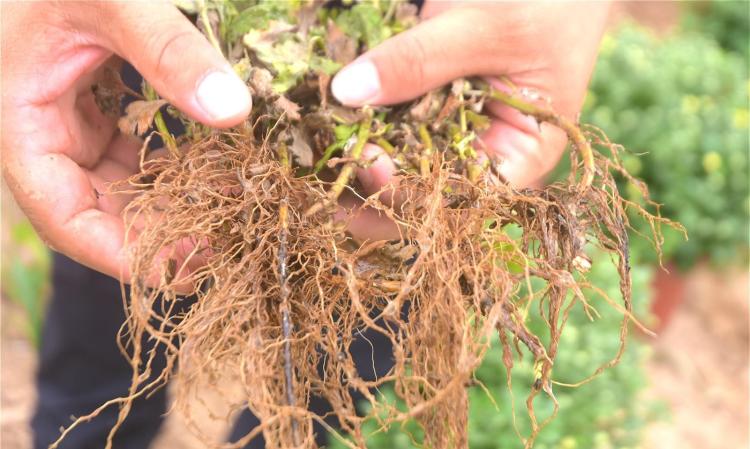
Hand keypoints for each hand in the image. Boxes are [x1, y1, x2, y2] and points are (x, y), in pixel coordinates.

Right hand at [1, 2, 251, 280]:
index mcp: (21, 124)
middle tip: (221, 248)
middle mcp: (43, 134)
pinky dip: (172, 170)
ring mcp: (70, 123)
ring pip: (118, 188)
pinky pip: (133, 156)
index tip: (181, 268)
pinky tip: (214, 171)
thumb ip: (168, 50)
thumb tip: (232, 110)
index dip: (118, 254)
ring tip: (226, 214)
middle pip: (96, 213)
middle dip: (155, 238)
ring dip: (169, 206)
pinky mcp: (96, 109)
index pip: (61, 218)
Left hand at [332, 1, 609, 238]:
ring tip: (305, 157)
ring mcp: (446, 136)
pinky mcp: (421, 110)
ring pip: (391, 169)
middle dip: (364, 192)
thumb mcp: (491, 27)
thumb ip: (422, 60)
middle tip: (313, 176)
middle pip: (415, 198)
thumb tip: (348, 93)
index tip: (367, 162)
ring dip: (347, 166)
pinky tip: (316, 124)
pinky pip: (382, 128)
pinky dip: (350, 127)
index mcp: (518, 158)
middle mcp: (478, 159)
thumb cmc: (548, 2)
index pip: (458, 200)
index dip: (410, 194)